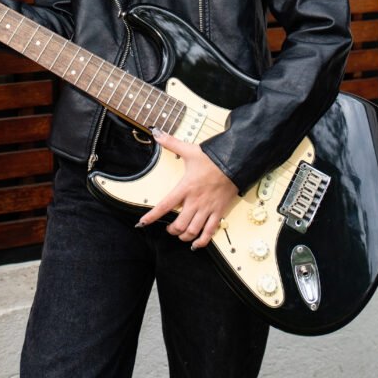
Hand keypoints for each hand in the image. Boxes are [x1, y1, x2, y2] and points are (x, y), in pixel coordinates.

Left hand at [136, 128, 237, 248]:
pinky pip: (210, 232)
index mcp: (186, 187)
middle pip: (180, 224)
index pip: (165, 205)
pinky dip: (202, 241)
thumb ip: (171, 142)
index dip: (152, 216)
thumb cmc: (212, 157)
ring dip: (184, 236)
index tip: (143, 222)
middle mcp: (195, 201)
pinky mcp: (219, 212)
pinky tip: (196, 244)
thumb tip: (157, 133)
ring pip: (193, 231)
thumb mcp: (189, 149)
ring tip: (181, 234)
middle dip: (172, 230)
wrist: (235, 161)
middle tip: (169, 228)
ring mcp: (207, 208)